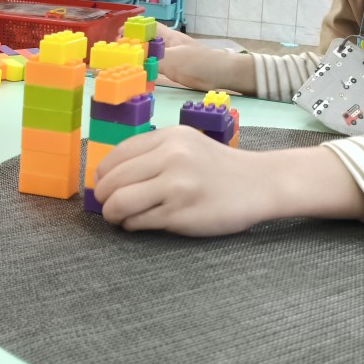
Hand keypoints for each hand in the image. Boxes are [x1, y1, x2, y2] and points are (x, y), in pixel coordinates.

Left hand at [94, 126, 269, 234]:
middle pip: (112, 181)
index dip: (103, 175)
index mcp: (169, 137)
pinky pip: (138, 222)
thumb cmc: (219, 167)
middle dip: (103, 197)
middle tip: (109, 206)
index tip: (104, 186)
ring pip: (119, 203)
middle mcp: (171, 158)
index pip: (116, 156)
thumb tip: (108, 175)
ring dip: (112, 214)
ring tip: (120, 217)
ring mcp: (176, 187)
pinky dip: (132, 225)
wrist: (259, 184)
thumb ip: (152, 153)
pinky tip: (140, 223)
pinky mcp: (181, 214)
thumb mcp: (187, 144)